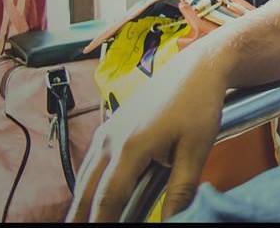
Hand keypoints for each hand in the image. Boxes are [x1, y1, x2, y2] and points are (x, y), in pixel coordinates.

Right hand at [69, 47, 226, 221]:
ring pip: (84, 178)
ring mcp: (107, 132)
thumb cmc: (199, 104)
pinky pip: (90, 164)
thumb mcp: (197, 149)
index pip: (107, 199)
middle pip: (86, 192)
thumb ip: (181, 189)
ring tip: (80, 223)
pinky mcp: (110, 128)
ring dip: (80, 204)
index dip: (102, 223)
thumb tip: (172, 220)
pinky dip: (86, 186)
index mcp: (131, 147)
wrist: (197, 67)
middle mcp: (111, 140)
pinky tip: (89, 200)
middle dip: (80, 218)